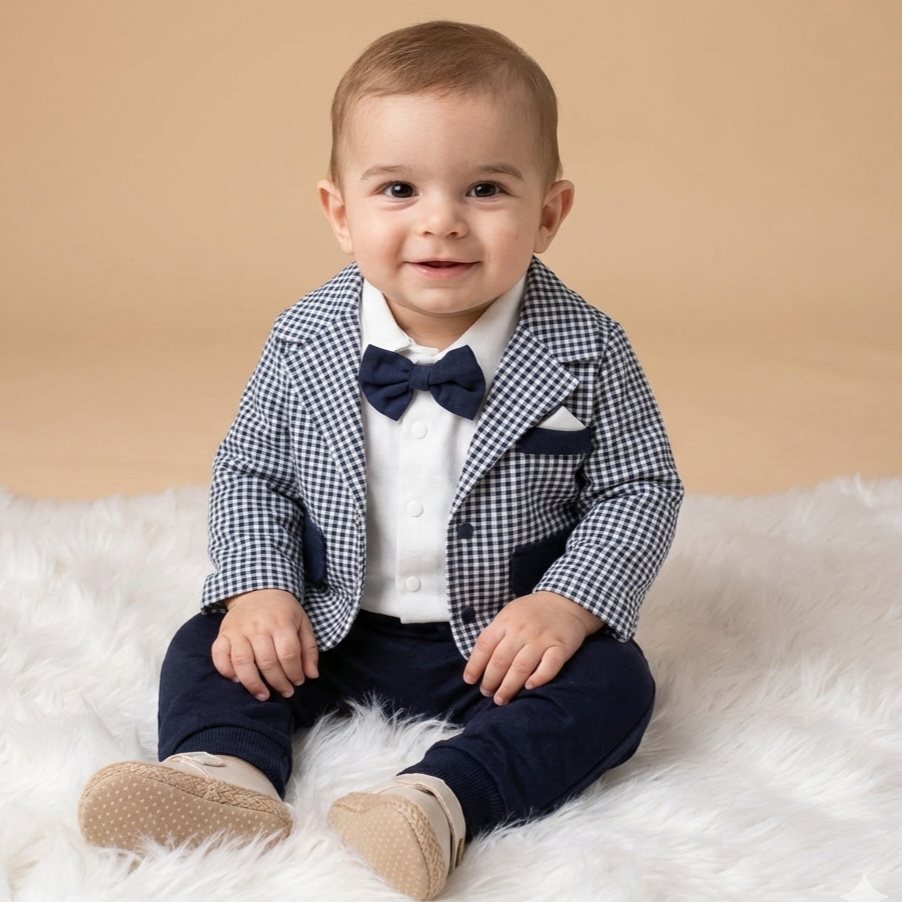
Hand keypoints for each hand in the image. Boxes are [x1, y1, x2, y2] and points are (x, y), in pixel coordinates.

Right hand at [211, 588, 318, 701]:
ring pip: (242, 663)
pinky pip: (219, 655)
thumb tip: (312, 675)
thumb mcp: (303, 623)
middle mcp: (258, 626)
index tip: (298, 682)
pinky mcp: (223, 633)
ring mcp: (238, 630)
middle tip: (285, 692)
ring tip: (263, 695)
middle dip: (278, 683)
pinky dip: (226, 671)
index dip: (294, 673)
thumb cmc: (283, 610)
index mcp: (281, 622)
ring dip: (253, 684)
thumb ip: (309, 649)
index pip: (288, 655)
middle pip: (267, 662)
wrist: (258, 589)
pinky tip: (237, 680)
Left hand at [463, 591, 601, 705]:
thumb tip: (479, 662)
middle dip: (490, 680)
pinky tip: (530, 687)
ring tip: (501, 699)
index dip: (474, 665)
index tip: (469, 681)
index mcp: (505, 621)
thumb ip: (496, 634)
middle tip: (486, 693)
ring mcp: (542, 638)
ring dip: (509, 686)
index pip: (484, 645)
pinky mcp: (561, 647)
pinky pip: (550, 665)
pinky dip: (539, 678)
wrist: (565, 601)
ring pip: (521, 666)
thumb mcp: (509, 614)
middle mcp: (522, 630)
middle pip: (501, 659)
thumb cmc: (532, 612)